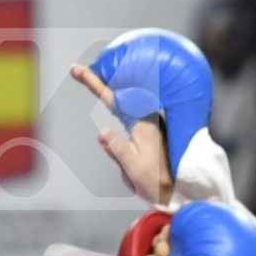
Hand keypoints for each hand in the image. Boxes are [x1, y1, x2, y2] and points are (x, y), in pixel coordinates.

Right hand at [70, 63, 172, 204]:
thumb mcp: (133, 169)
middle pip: (118, 92)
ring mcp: (150, 120)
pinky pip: (132, 105)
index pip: (112, 99)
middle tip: (78, 70)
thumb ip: (117, 150)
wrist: (177, 185)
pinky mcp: (152, 126)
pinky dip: (120, 96)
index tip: (78, 71)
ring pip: (126, 96)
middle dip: (98, 79)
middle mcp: (147, 117)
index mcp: (141, 123)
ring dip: (110, 85)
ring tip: (92, 76)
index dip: (94, 83)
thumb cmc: (155, 181)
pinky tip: (116, 93)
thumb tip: (102, 133)